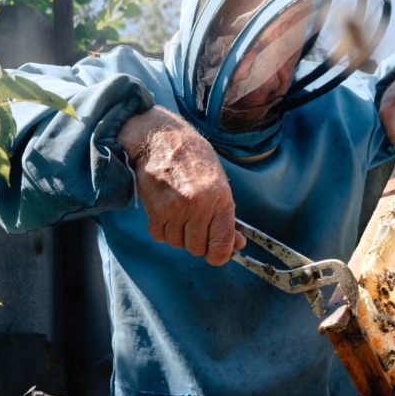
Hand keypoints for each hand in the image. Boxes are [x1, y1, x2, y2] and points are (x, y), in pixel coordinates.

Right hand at [119, 107, 245, 265]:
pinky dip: (161, 229)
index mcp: (221, 200)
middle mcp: (200, 206)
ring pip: (177, 243)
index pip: (222, 243)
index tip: (216, 256)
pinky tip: (165, 212)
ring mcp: (177, 209)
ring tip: (178, 212)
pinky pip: (159, 235)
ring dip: (177, 234)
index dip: (219, 256)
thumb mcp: (219, 185)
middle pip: (197, 248)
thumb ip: (227, 217)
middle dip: (196, 241)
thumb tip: (237, 245)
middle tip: (193, 224)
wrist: (164, 140)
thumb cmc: (194, 161)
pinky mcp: (156, 210)